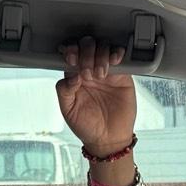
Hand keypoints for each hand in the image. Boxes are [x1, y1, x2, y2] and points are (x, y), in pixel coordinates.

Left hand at [56, 36, 136, 153]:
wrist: (108, 139)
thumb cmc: (86, 125)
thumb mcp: (68, 110)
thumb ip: (64, 90)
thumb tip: (72, 75)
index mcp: (74, 75)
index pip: (71, 53)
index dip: (71, 51)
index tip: (72, 59)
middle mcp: (89, 69)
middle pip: (87, 46)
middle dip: (86, 54)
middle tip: (87, 73)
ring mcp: (106, 71)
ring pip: (103, 47)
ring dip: (100, 56)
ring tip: (100, 75)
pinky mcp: (122, 75)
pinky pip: (120, 57)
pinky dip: (117, 53)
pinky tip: (114, 61)